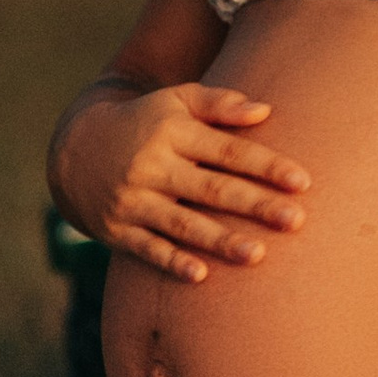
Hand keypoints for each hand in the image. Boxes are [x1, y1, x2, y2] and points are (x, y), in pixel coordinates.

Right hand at [57, 81, 310, 284]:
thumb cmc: (144, 123)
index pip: (226, 151)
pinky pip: (148, 249)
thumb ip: (218, 103)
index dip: (265, 165)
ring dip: (220, 240)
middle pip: (211, 189)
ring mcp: (133, 200)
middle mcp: (152, 166)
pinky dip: (172, 262)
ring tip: (258, 254)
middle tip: (296, 220)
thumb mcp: (174, 101)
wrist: (75, 150)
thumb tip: (265, 111)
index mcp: (171, 132)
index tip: (302, 181)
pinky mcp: (117, 230)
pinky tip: (200, 275)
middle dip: (255, 205)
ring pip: (182, 223)